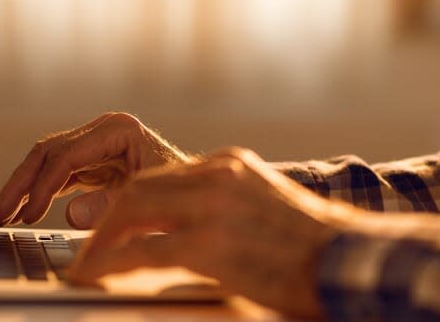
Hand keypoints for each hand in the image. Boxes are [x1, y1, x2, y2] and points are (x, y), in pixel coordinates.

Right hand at [0, 112, 189, 226]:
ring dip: (23, 189)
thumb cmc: (183, 194)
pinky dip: (39, 193)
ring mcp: (95, 143)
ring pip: (46, 162)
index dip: (43, 186)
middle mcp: (102, 130)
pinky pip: (57, 175)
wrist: (200, 193)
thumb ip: (110, 206)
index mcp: (118, 129)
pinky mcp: (92, 160)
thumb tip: (71, 214)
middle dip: (21, 184)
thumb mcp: (150, 201)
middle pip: (48, 152)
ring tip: (0, 216)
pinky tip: (23, 211)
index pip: (68, 155)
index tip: (28, 214)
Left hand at [68, 147, 339, 317]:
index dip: (126, 201)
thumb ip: (220, 204)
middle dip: (107, 217)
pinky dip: (111, 263)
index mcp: (228, 165)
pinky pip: (143, 251)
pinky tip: (96, 276)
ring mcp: (214, 206)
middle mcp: (217, 175)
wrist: (353, 259)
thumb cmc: (311, 243)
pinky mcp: (211, 243)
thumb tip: (181, 226)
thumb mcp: (261, 205)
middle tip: (89, 244)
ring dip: (102, 239)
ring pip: (132, 210)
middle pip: (139, 187)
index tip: (109, 222)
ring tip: (86, 264)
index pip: (160, 176)